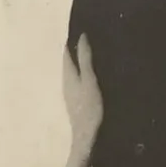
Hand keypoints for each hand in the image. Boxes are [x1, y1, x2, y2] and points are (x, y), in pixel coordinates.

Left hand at [62, 32, 103, 149]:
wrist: (87, 138)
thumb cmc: (89, 108)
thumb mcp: (90, 81)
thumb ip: (85, 60)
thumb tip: (81, 37)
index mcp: (68, 75)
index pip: (67, 53)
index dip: (72, 41)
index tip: (83, 28)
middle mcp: (67, 83)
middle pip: (70, 62)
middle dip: (78, 50)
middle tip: (94, 37)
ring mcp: (71, 94)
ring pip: (75, 72)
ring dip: (83, 62)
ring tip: (98, 53)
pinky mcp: (78, 102)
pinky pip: (81, 81)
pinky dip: (87, 73)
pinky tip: (98, 75)